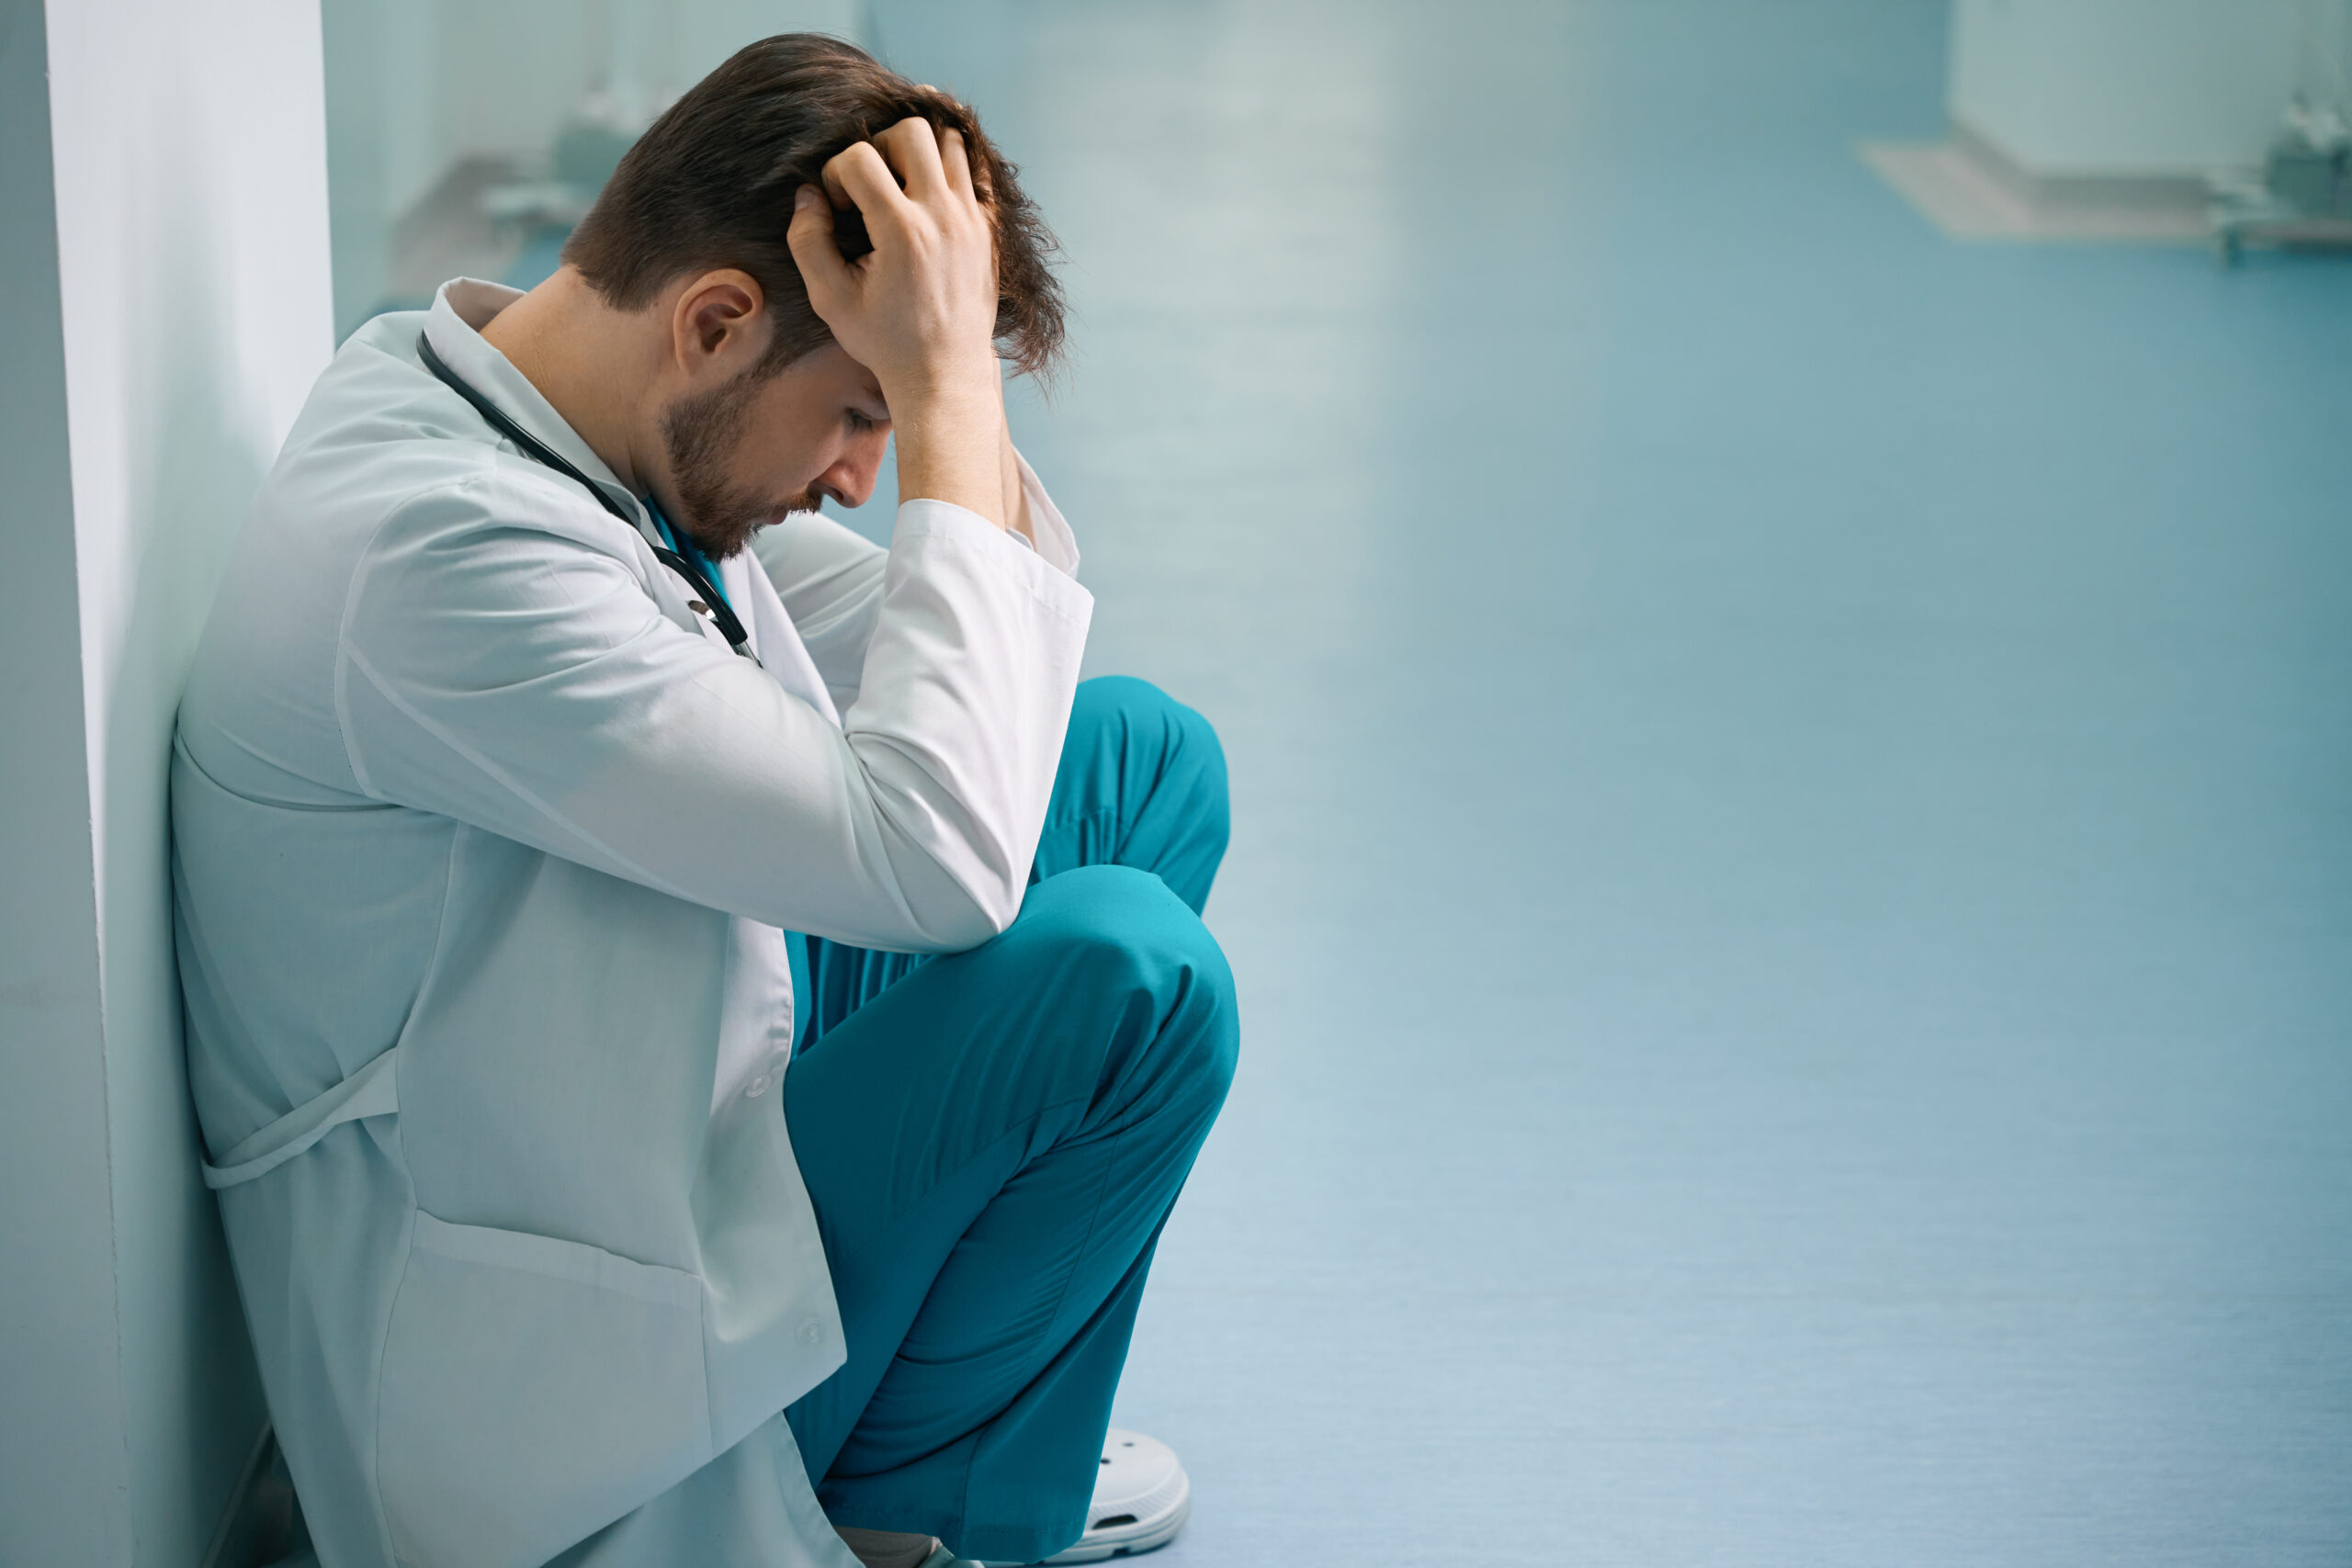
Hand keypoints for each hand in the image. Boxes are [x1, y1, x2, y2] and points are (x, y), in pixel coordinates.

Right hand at [789, 119, 1007, 525]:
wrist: (945, 373)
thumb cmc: (885, 342)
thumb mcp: (830, 300)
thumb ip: (808, 242)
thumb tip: (809, 195)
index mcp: (903, 232)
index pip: (860, 158)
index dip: (836, 174)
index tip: (837, 208)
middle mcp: (943, 217)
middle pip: (912, 131)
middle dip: (879, 147)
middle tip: (870, 186)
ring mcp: (972, 220)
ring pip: (950, 142)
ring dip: (917, 151)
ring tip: (899, 184)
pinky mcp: (987, 229)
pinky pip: (975, 170)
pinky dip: (950, 166)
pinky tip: (928, 190)